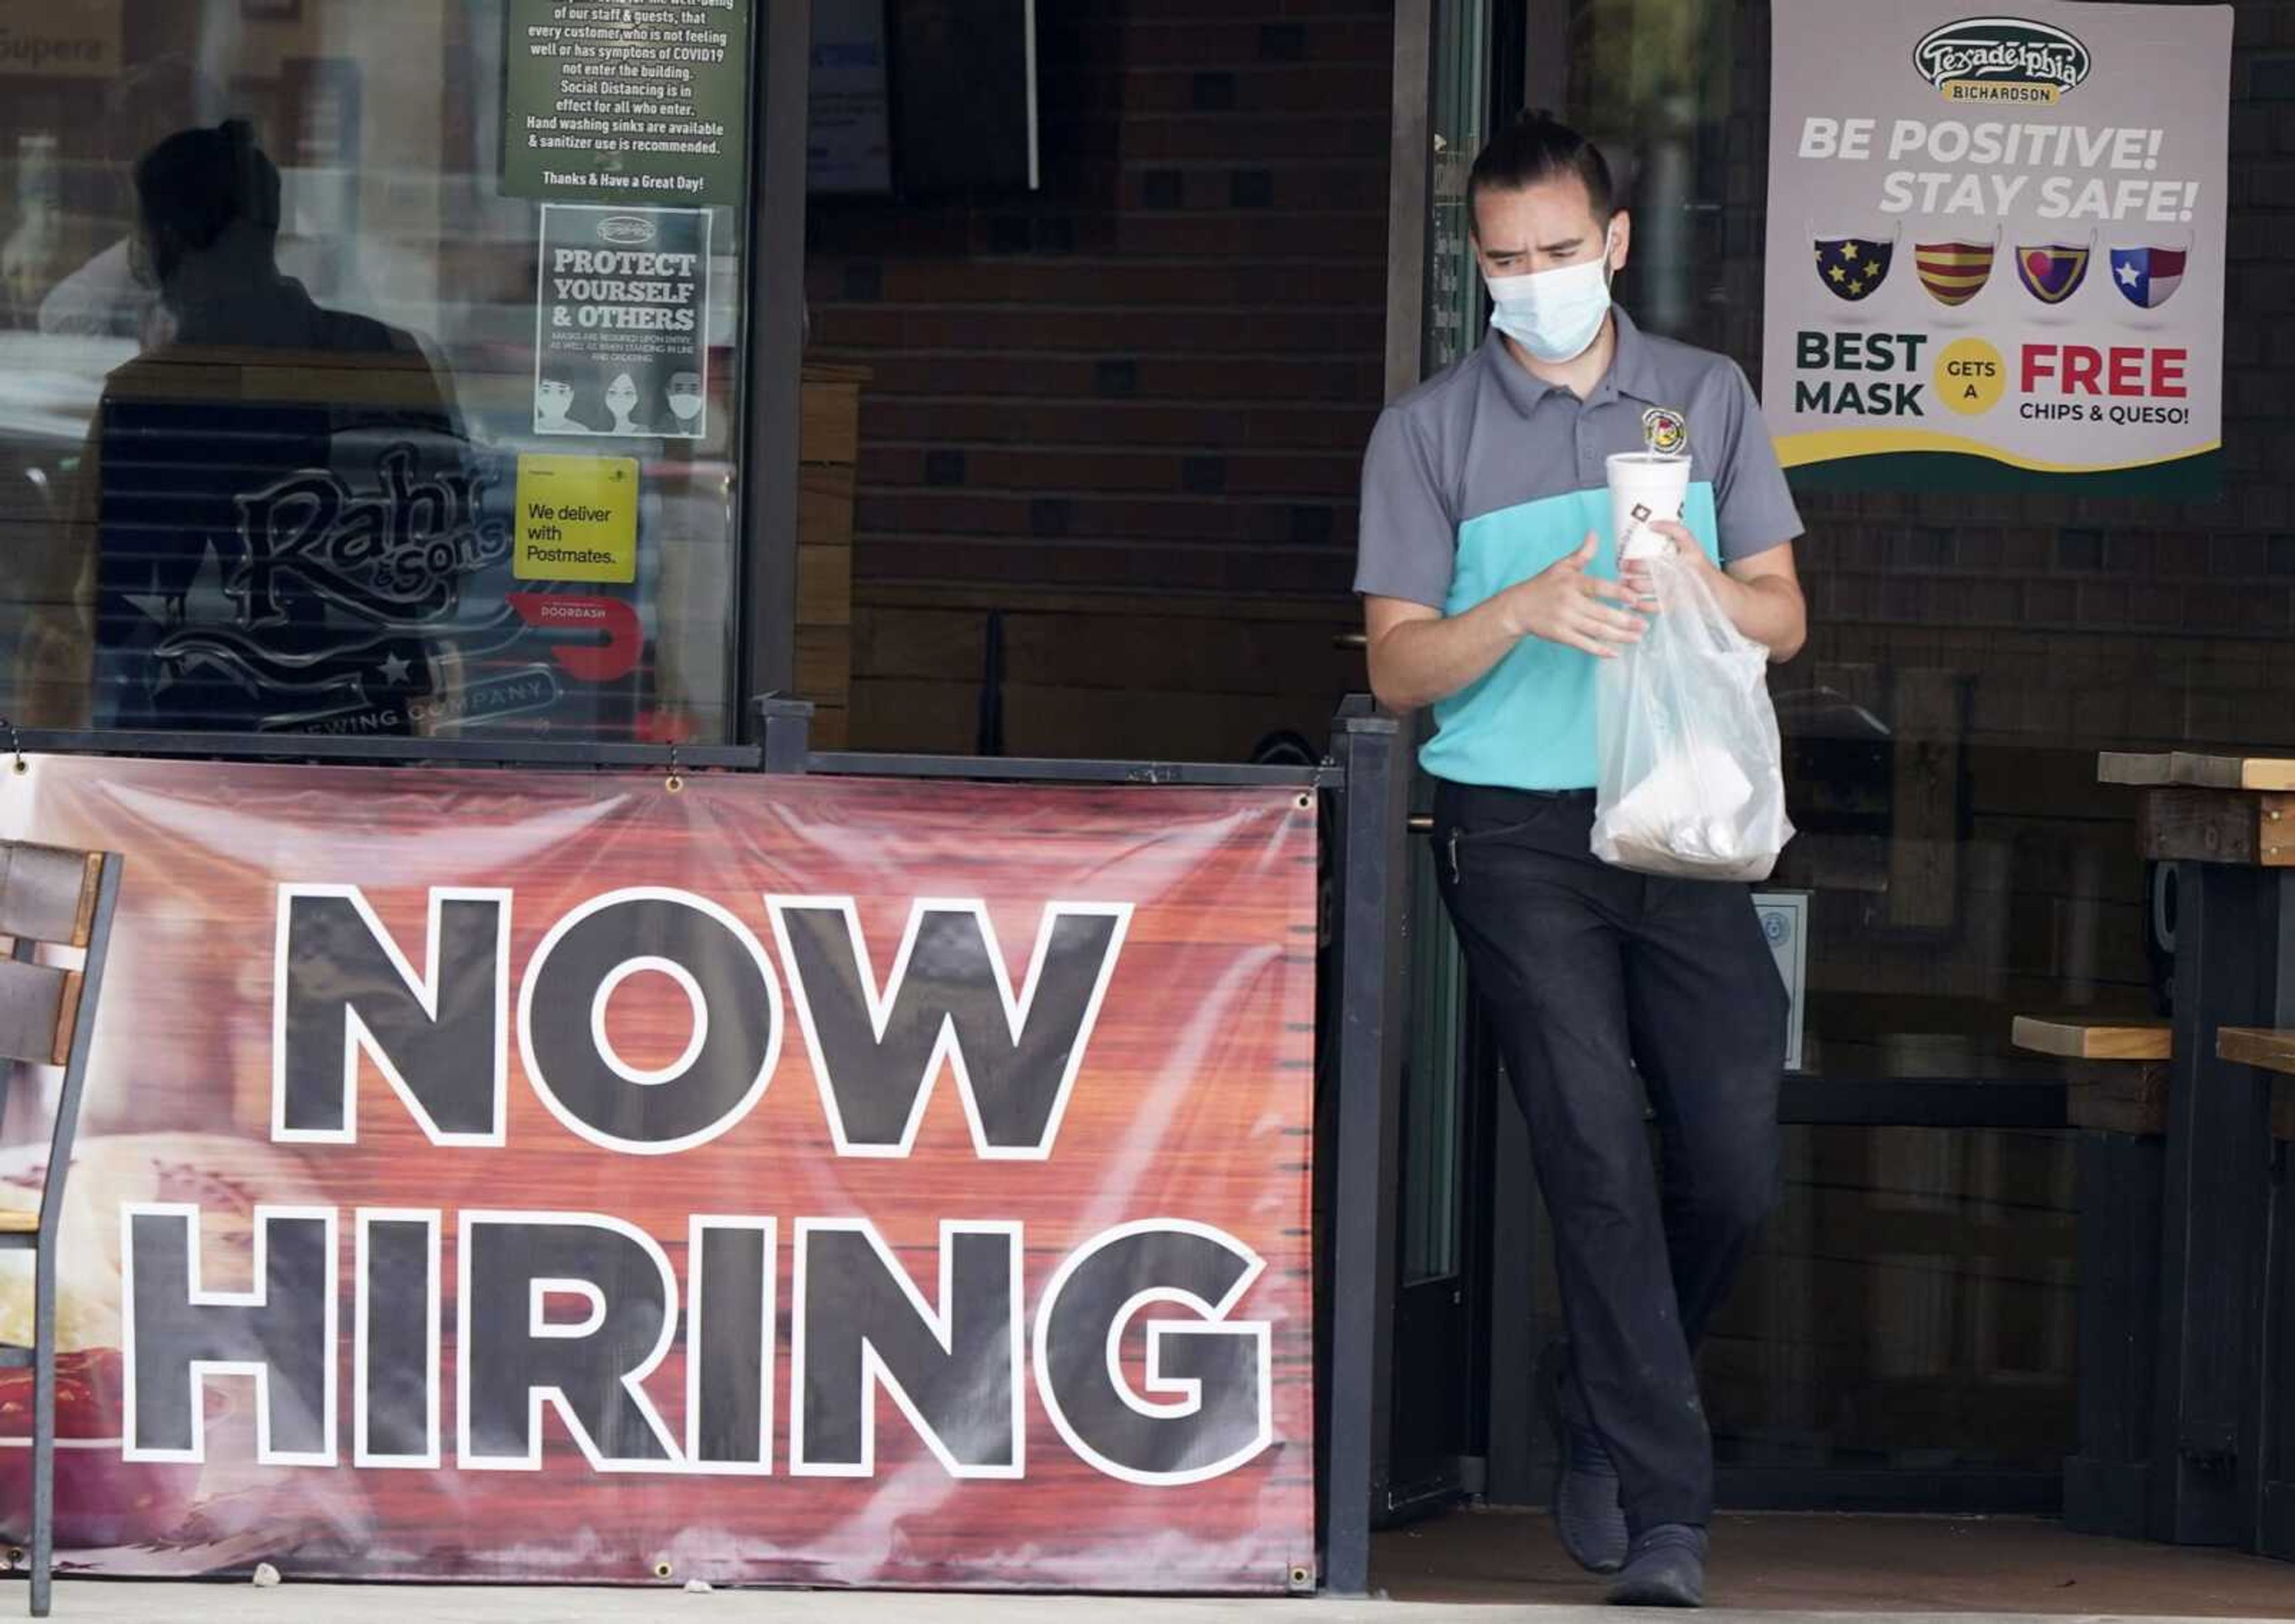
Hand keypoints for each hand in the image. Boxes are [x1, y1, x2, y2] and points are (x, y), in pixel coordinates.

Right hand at [1498, 532, 1645, 658]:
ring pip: (1596, 630)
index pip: (1598, 587)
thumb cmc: (1542, 585)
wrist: (1517, 607)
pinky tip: (1614, 653)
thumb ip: (1582, 553)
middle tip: (1644, 624)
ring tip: (1637, 637)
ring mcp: (1564, 620)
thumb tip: (1594, 534)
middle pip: (1601, 613)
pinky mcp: (1560, 635)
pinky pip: (1583, 644)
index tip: (1635, 598)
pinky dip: (1599, 650)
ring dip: (1618, 636)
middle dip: (1624, 620)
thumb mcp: (1561, 566)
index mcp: (1572, 583)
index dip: (1618, 592)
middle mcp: (1569, 602)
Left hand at [1619, 519, 1718, 611]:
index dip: (1667, 527)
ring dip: (1634, 585)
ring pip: (1653, 585)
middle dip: (1635, 566)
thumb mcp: (1697, 556)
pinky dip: (1641, 604)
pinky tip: (1631, 601)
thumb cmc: (1704, 576)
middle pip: (1657, 564)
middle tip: (1622, 565)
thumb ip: (1679, 547)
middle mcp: (1690, 569)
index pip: (1683, 535)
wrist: (1726, 598)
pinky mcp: (1681, 604)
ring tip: (1623, 582)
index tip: (1650, 525)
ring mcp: (1685, 587)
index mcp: (1696, 554)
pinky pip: (1656, 605)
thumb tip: (1652, 530)